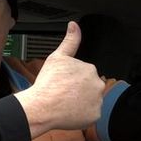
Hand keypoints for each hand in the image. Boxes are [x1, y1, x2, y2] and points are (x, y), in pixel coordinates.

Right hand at [14, 21, 104, 137]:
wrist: (43, 106)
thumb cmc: (48, 83)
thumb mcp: (57, 57)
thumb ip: (70, 41)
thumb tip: (74, 25)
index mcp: (90, 69)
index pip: (85, 74)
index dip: (73, 79)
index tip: (63, 84)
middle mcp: (97, 84)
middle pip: (89, 87)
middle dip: (79, 90)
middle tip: (63, 93)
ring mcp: (97, 101)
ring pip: (90, 101)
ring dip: (81, 102)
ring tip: (65, 103)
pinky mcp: (94, 115)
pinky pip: (90, 114)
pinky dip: (82, 114)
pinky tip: (69, 112)